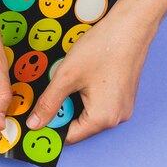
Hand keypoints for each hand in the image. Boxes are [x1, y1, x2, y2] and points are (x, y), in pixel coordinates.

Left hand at [26, 0, 166, 143]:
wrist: (130, 29)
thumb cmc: (103, 48)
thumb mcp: (66, 76)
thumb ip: (48, 103)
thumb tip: (35, 124)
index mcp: (102, 118)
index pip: (69, 137)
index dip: (50, 127)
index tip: (37, 117)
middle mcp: (116, 119)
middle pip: (80, 127)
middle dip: (63, 112)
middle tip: (55, 90)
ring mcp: (122, 110)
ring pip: (89, 116)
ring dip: (75, 103)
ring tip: (73, 81)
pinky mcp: (124, 100)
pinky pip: (101, 107)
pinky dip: (88, 98)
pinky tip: (85, 80)